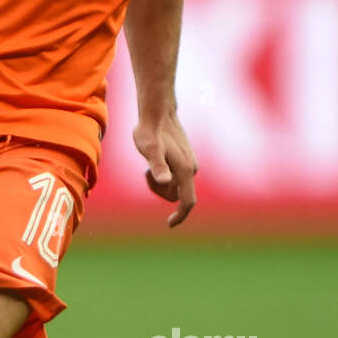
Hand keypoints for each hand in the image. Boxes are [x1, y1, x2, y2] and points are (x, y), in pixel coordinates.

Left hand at [132, 113, 197, 227]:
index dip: (180, 215)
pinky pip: (175, 177)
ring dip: (160, 183)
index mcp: (185, 171)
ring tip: (148, 166)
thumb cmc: (150, 131)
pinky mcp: (186, 159)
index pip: (187, 201)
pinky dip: (163, 175)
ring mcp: (190, 163)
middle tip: (145, 173)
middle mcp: (191, 169)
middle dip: (160, 192)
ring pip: (175, 186)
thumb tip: (165, 181)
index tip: (169, 224)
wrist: (158, 113)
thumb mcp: (149, 149)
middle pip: (177, 195)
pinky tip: (154, 160)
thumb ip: (157, 166)